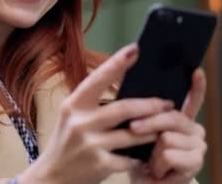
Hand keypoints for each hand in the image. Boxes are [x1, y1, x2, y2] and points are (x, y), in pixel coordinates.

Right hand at [18, 44, 174, 183]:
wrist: (53, 176)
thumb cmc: (68, 140)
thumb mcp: (73, 116)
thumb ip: (92, 100)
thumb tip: (123, 80)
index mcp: (73, 105)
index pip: (98, 79)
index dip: (117, 63)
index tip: (135, 49)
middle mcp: (81, 123)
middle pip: (124, 108)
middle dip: (151, 105)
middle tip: (168, 103)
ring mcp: (91, 145)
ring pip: (133, 134)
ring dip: (153, 130)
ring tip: (164, 126)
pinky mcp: (101, 165)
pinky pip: (131, 158)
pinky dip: (142, 155)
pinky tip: (150, 153)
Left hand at [129, 69, 207, 183]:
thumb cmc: (141, 159)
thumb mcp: (140, 134)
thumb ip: (145, 115)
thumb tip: (141, 97)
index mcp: (181, 120)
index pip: (193, 99)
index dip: (196, 86)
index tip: (195, 70)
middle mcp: (194, 129)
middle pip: (171, 116)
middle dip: (148, 123)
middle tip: (134, 129)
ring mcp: (198, 145)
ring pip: (167, 137)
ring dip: (152, 152)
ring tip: (152, 162)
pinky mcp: (196, 162)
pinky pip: (169, 154)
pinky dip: (157, 165)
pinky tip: (159, 172)